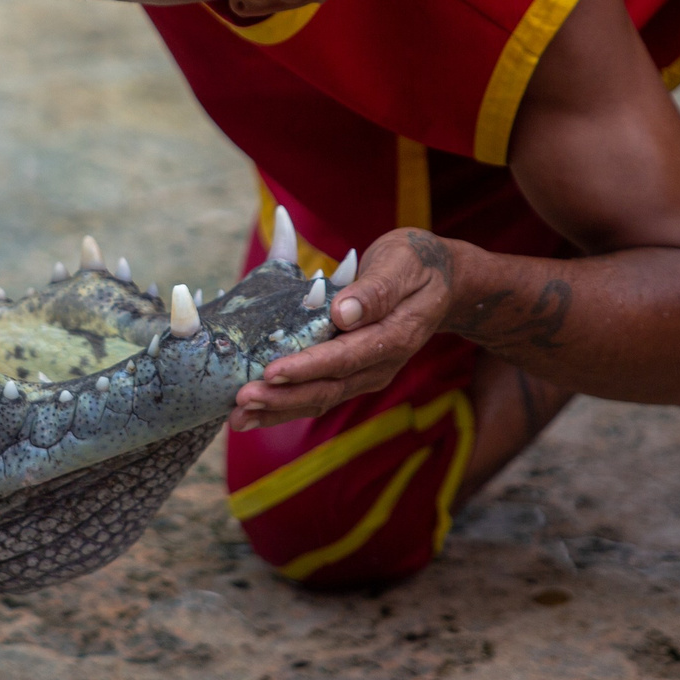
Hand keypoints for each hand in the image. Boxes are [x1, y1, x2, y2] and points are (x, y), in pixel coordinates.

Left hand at [231, 229, 459, 428]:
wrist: (441, 281)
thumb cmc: (417, 263)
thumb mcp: (402, 262)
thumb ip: (375, 290)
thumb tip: (343, 312)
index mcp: (395, 336)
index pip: (346, 357)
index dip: (309, 367)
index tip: (272, 371)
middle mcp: (382, 364)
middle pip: (329, 388)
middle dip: (284, 398)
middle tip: (242, 401)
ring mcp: (368, 374)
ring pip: (321, 398)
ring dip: (279, 410)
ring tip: (238, 417)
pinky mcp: (354, 375)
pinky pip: (319, 394)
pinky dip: (286, 405)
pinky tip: (254, 413)